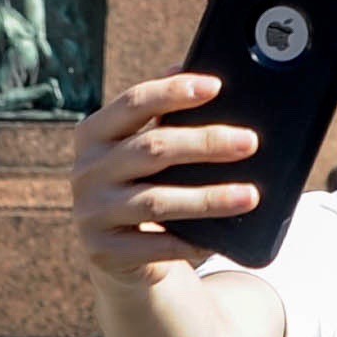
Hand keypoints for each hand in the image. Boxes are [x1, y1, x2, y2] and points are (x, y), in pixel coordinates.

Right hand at [70, 73, 258, 279]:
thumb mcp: (143, 150)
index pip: (134, 103)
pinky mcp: (103, 252)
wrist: (117, 254)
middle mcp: (85, 171)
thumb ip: (164, 116)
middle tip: (249, 142)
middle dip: (206, 143)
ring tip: (250, 195)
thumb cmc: (141, 186)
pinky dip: (190, 242)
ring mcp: (91, 213)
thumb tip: (209, 81)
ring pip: (156, 200)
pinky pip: (156, 246)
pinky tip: (220, 239)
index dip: (174, 92)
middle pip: (152, 148)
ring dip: (208, 198)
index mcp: (93, 134)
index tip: (216, 87)